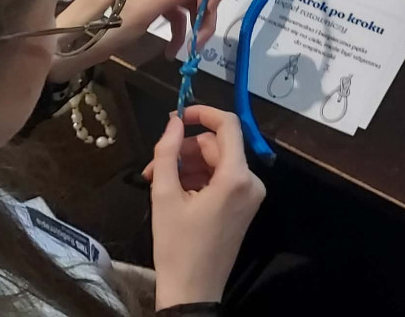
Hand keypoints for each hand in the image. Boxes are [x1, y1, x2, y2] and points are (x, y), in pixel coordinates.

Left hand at [51, 0, 226, 79]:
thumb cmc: (102, 25)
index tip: (211, 11)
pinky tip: (172, 52)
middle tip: (202, 37)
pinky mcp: (148, 1)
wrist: (67, 44)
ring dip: (195, 22)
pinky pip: (174, 11)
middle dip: (206, 8)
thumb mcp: (145, 10)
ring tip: (191, 49)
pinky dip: (178, 30)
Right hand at [145, 105, 265, 309]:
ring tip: (158, 182)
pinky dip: (199, 179)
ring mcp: (250, 195)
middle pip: (218, 146)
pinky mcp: (244, 206)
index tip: (176, 117)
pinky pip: (222, 178)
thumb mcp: (164, 195)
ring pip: (217, 161)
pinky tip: (175, 192)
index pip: (228, 125)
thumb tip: (173, 122)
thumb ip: (167, 151)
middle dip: (185, 150)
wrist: (193, 291)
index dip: (202, 113)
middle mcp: (251, 182)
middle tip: (154, 167)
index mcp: (236, 177)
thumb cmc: (177, 245)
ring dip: (188, 165)